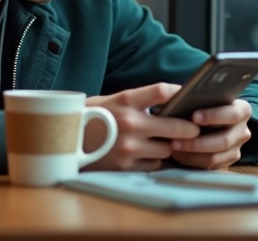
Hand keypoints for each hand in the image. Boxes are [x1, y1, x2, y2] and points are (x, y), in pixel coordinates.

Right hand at [84, 83, 199, 171]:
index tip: (188, 96)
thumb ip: (139, 101)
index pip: (162, 91)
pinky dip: (155, 159)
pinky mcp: (126, 165)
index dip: (180, 92)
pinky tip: (149, 153)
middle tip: (194, 128)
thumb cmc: (90, 116)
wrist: (63, 140)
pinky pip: (154, 163)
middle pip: (175, 125)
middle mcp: (130, 123)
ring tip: (168, 142)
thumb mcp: (112, 100)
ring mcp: (129, 146)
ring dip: (169, 145)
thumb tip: (170, 102)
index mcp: (125, 100)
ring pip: (167, 148)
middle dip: (188, 128)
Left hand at [168, 99, 252, 169]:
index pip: (232, 114)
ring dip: (192, 153)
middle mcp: (243, 131)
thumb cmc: (203, 105)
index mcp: (242, 110)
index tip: (194, 117)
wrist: (208, 121)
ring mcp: (237, 148)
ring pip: (215, 156)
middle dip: (198, 141)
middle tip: (176, 139)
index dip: (213, 116)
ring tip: (173, 147)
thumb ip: (193, 96)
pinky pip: (209, 166)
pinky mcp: (227, 162)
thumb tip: (169, 93)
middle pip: (224, 140)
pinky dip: (191, 160)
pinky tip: (178, 154)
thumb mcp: (203, 97)